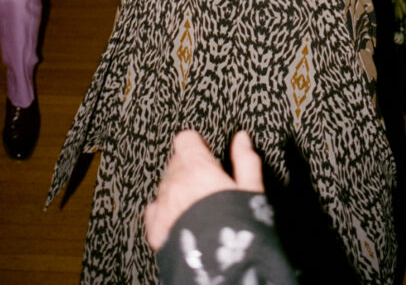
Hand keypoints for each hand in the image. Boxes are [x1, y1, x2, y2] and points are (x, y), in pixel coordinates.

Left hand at [144, 130, 263, 251]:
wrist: (220, 267)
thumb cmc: (239, 228)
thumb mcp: (252, 191)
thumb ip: (245, 160)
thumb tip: (241, 138)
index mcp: (197, 168)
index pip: (186, 139)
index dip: (197, 144)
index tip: (207, 153)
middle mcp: (175, 183)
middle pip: (175, 162)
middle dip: (189, 168)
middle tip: (208, 183)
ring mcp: (162, 206)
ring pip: (164, 186)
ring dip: (177, 189)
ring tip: (198, 206)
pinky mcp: (156, 230)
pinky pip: (154, 211)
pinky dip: (163, 211)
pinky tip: (179, 219)